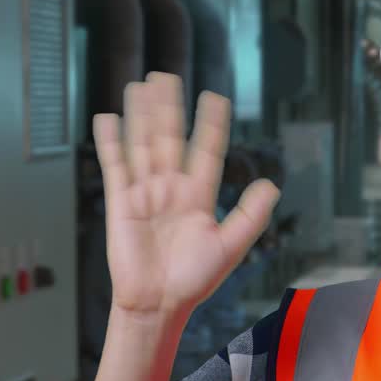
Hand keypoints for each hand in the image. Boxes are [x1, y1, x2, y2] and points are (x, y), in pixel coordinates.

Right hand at [93, 72, 280, 320]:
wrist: (158, 304)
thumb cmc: (192, 281)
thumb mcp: (230, 246)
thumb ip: (250, 215)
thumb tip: (272, 184)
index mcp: (198, 196)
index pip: (205, 150)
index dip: (211, 125)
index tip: (215, 99)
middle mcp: (171, 189)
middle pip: (170, 138)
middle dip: (169, 108)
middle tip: (168, 77)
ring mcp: (145, 193)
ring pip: (143, 144)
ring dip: (142, 115)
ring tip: (142, 86)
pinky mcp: (122, 203)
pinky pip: (116, 167)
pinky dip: (111, 143)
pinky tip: (109, 119)